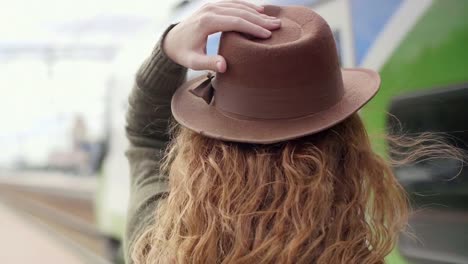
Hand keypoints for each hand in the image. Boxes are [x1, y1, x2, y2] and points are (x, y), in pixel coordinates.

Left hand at [163, 0, 280, 72]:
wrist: (171, 40)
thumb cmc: (183, 53)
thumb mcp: (193, 61)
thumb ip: (208, 63)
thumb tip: (224, 67)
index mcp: (207, 22)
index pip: (236, 22)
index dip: (253, 28)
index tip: (268, 35)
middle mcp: (210, 9)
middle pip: (240, 12)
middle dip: (260, 19)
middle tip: (278, 26)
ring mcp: (211, 5)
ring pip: (239, 6)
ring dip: (257, 12)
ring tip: (273, 19)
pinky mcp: (212, 6)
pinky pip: (233, 3)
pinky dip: (247, 6)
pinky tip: (260, 10)